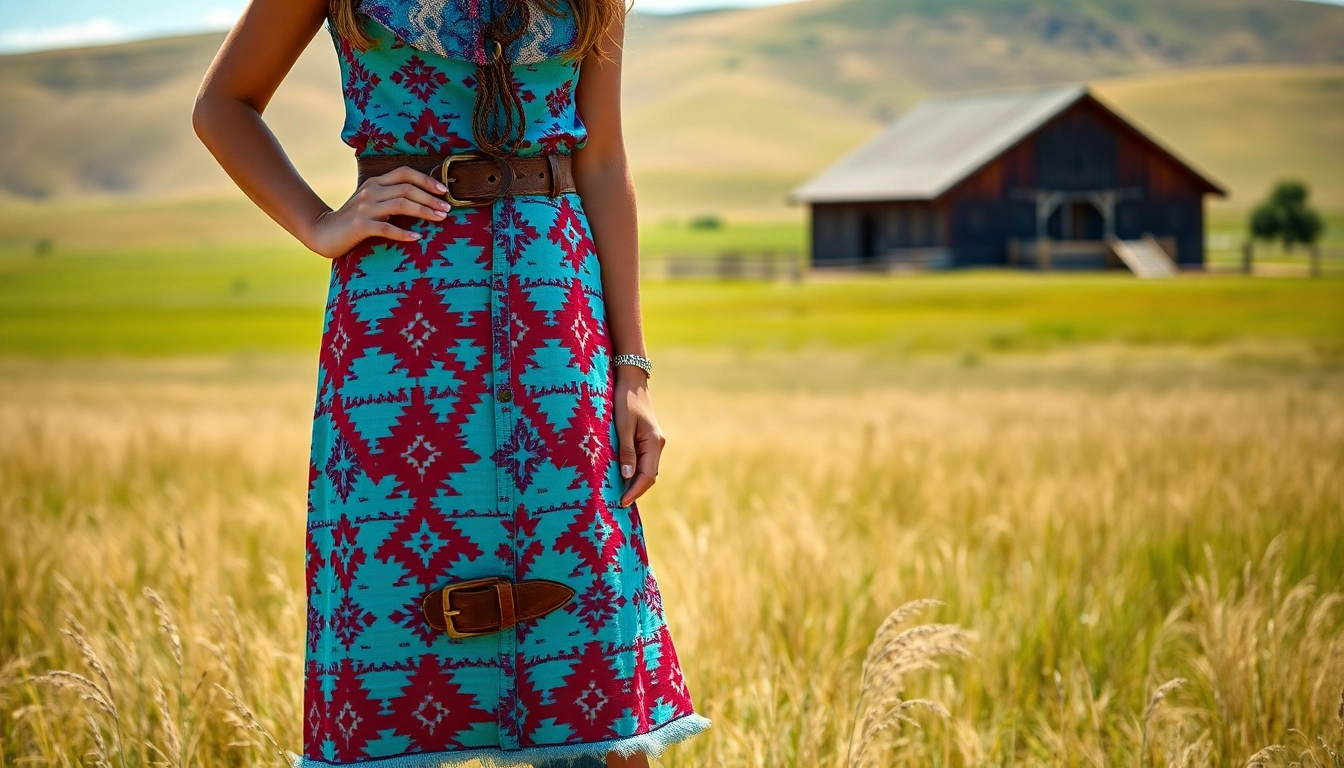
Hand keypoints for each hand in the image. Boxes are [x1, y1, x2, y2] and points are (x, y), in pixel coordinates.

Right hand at [304, 166, 453, 258]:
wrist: (324, 232)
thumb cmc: (354, 220)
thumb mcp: (372, 202)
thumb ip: (391, 197)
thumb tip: (423, 200)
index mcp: (375, 182)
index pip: (404, 173)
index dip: (426, 180)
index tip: (444, 191)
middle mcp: (371, 191)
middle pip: (407, 189)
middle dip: (431, 198)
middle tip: (448, 209)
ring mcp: (365, 208)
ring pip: (401, 205)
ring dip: (424, 212)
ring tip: (440, 219)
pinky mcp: (360, 226)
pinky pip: (386, 228)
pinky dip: (403, 233)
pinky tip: (417, 238)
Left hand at [614, 367, 664, 507]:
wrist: (631, 378)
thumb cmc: (625, 399)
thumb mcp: (622, 426)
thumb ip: (626, 451)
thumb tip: (627, 476)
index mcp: (654, 443)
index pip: (647, 475)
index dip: (635, 491)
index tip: (621, 502)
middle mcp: (657, 445)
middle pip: (649, 475)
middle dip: (635, 491)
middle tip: (618, 504)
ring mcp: (653, 442)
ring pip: (646, 469)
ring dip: (635, 483)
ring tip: (619, 495)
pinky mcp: (646, 439)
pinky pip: (642, 461)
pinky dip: (634, 472)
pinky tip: (622, 478)